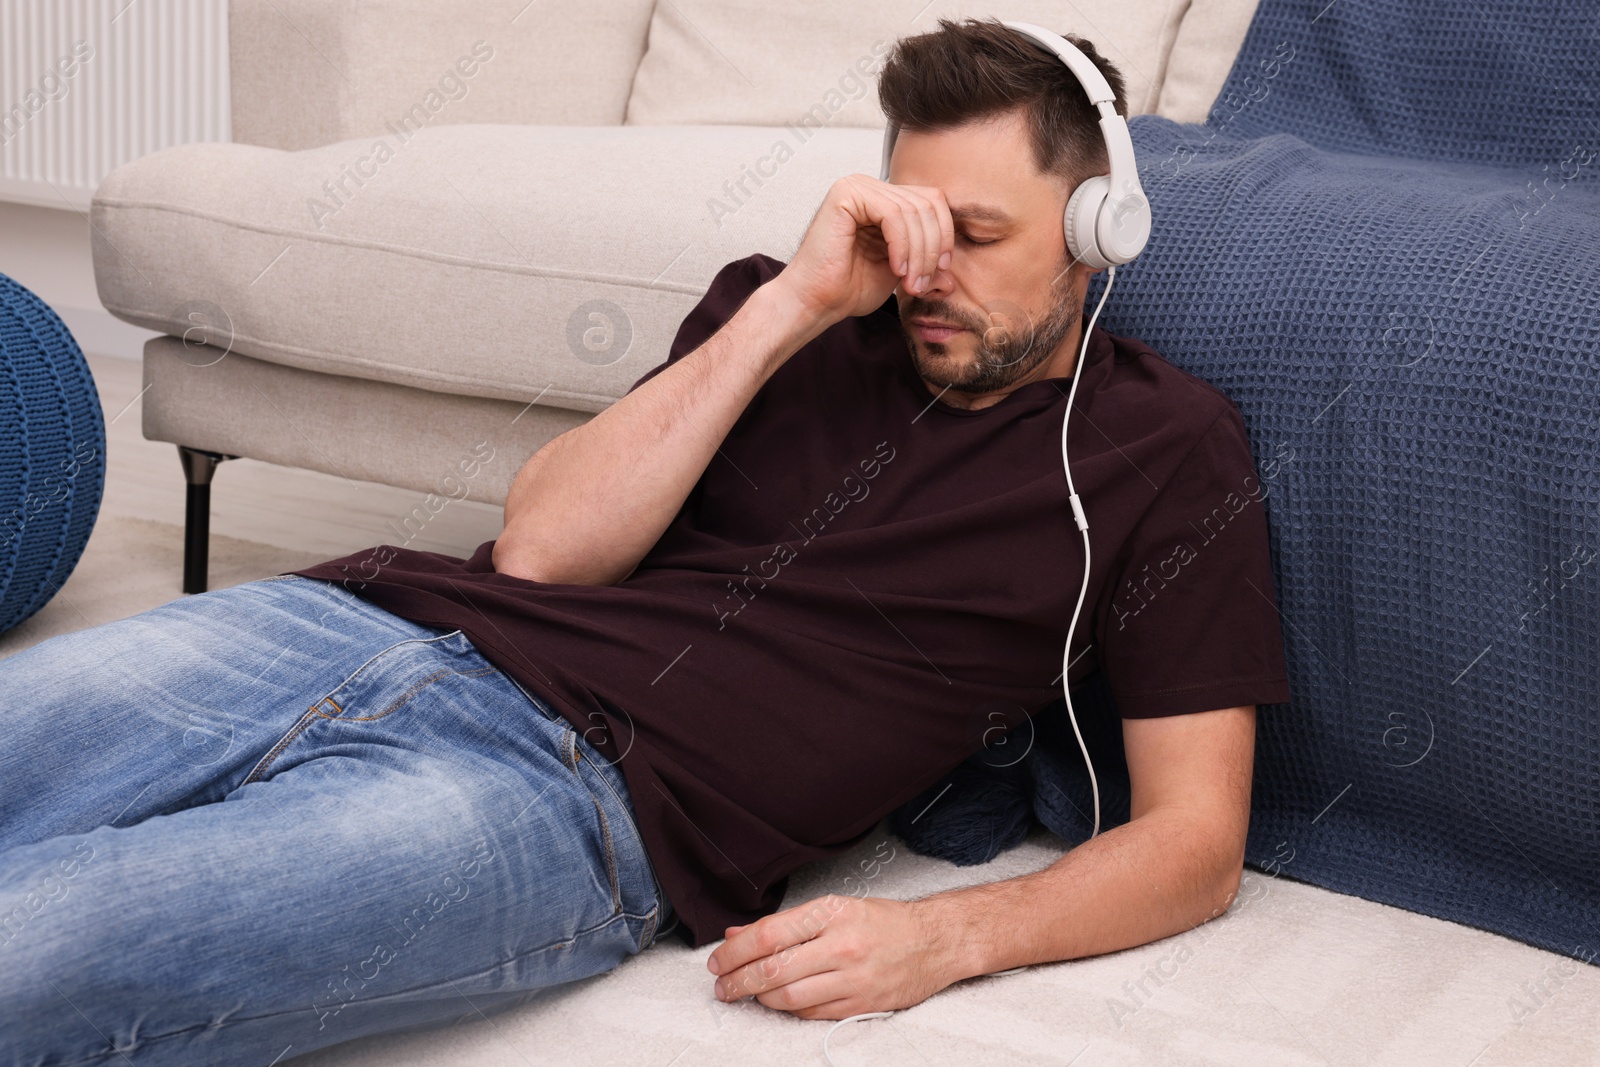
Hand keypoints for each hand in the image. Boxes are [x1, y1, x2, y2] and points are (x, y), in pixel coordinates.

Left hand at [705, 894, 960, 1020]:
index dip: (735, 950)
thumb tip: (738, 934)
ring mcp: (852, 978)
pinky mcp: (860, 1004)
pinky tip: (780, 1001)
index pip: (770, 934)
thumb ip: (785, 924)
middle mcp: (842, 946)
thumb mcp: (834, 908)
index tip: (718, 960)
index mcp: (832, 913)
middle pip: (774, 970)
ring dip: (760, 998)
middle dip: (738, 980)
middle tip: (722, 985)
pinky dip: (788, 1009)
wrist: (934, 942)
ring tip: (748, 993)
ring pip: (788, 997)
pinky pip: (810, 1013)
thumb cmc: (883, 921)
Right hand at [772, 174, 954, 325]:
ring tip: (910, 282)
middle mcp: (871, 187)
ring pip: (913, 211)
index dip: (944, 235)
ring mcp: (858, 186)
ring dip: (919, 253)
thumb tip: (953, 267)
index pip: (932, 201)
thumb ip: (926, 259)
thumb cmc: (850, 288)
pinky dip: (902, 245)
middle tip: (923, 282)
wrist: (815, 302)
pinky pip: (893, 214)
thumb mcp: (902, 271)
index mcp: (884, 200)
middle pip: (927, 203)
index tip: (941, 270)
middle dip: (932, 248)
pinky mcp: (846, 194)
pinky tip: (895, 268)